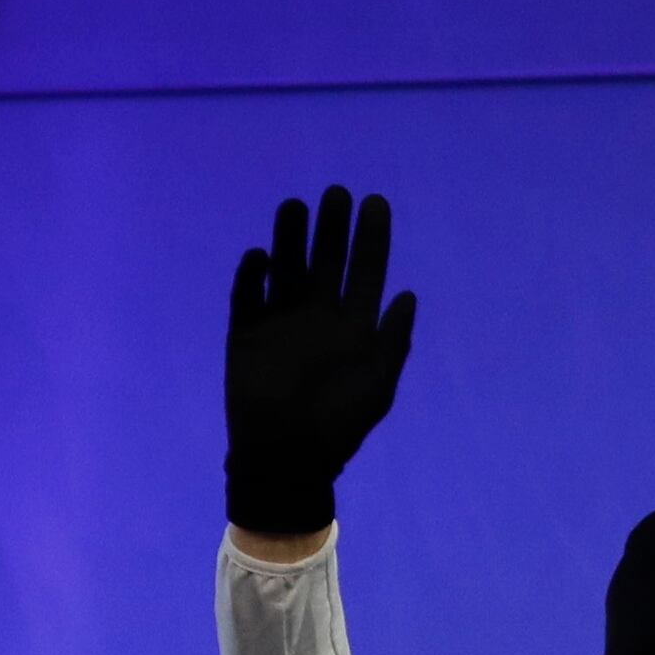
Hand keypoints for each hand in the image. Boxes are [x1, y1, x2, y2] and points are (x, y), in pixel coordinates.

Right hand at [225, 184, 415, 540]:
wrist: (288, 460)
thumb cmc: (338, 428)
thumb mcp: (377, 386)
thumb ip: (392, 341)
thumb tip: (408, 295)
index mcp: (353, 325)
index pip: (365, 270)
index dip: (372, 237)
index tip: (375, 202)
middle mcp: (318, 315)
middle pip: (325, 260)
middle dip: (332, 228)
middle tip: (336, 194)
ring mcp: (281, 322)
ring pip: (286, 269)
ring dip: (290, 239)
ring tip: (296, 207)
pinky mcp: (246, 335)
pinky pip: (247, 297)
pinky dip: (252, 276)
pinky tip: (260, 256)